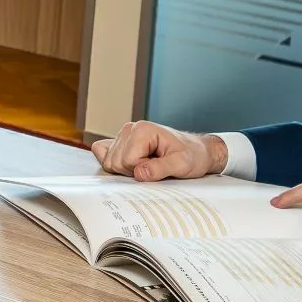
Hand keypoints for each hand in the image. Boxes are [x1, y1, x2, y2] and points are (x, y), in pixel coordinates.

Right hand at [90, 121, 227, 181]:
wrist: (197, 152)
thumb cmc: (192, 156)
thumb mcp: (182, 164)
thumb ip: (160, 168)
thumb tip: (139, 173)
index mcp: (143, 130)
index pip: (126, 161)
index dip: (141, 170)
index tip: (159, 167)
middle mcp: (130, 129)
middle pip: (114, 162)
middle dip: (133, 171)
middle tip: (154, 167)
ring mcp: (123, 135)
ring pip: (109, 162)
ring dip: (128, 169)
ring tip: (149, 164)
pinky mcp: (120, 142)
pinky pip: (103, 154)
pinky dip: (117, 165)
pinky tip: (135, 163)